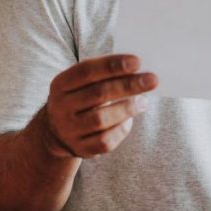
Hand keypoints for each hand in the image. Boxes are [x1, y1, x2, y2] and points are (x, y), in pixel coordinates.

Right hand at [41, 54, 157, 158]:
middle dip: (128, 86)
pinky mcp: (80, 148)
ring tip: (143, 101)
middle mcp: (61, 107)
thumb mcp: (83, 83)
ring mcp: (69, 130)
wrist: (58, 131)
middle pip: (98, 94)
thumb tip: (139, 70)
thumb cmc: (82, 97)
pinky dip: (121, 129)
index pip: (87, 71)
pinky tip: (128, 120)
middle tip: (152, 80)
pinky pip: (105, 141)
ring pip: (101, 119)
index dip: (113, 65)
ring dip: (127, 109)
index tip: (137, 61)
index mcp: (61, 84)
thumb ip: (105, 74)